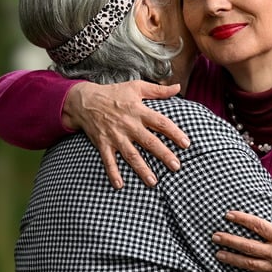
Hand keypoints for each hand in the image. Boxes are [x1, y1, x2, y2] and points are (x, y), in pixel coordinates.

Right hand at [65, 80, 189, 188]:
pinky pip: (108, 161)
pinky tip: (120, 185)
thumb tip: (178, 86)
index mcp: (138, 111)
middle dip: (163, 155)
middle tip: (176, 167)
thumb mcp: (136, 87)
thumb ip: (158, 90)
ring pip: (131, 155)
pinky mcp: (103, 144)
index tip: (186, 144)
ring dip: (142, 169)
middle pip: (149, 142)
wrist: (85, 101)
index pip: (160, 122)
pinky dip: (113, 173)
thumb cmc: (113, 93)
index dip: (174, 132)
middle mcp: (128, 125)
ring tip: (154, 182)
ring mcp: (115, 136)